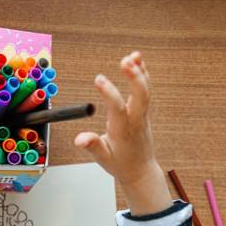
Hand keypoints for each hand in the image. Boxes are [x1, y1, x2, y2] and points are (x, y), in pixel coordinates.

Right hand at [75, 51, 171, 214]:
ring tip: (132, 55)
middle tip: (124, 61)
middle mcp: (135, 121)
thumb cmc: (120, 164)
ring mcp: (142, 115)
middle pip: (141, 96)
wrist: (140, 170)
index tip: (98, 79)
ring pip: (146, 91)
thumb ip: (93, 146)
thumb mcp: (102, 159)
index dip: (109, 93)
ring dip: (140, 72)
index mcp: (122, 132)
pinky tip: (137, 60)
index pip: (117, 109)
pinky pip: (145, 90)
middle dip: (134, 78)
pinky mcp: (143, 111)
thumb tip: (79, 139)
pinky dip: (143, 74)